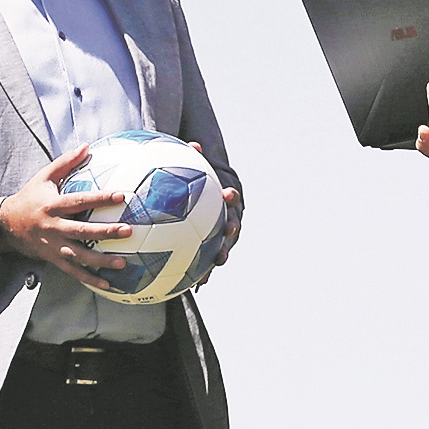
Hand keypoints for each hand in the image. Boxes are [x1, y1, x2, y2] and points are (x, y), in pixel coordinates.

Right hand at [0, 146, 133, 290]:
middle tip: (128, 230)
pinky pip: (73, 271)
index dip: (100, 198)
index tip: (121, 195)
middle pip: (82, 231)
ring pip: (79, 256)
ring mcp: (53, 246)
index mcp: (53, 206)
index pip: (79, 201)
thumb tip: (87, 146)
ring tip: (123, 263)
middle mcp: (54, 228)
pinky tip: (108, 284)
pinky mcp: (54, 259)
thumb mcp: (44, 177)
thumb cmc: (30, 198)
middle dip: (105, 232)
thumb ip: (66, 163)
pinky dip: (90, 279)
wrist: (6, 226)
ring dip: (101, 261)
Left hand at [187, 141, 241, 286]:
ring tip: (209, 271)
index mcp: (230, 199)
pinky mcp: (217, 245)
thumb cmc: (202, 180)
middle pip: (235, 224)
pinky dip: (204, 270)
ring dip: (218, 258)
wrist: (215, 195)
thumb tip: (193, 144)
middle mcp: (233, 216)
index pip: (233, 196)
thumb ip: (195, 160)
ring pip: (225, 246)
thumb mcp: (199, 170)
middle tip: (225, 239)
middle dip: (230, 234)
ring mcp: (227, 232)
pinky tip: (195, 284)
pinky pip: (211, 258)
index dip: (232, 196)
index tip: (228, 194)